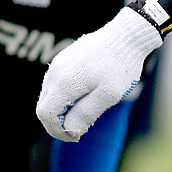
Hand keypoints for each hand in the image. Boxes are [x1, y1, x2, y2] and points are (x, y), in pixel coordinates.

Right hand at [36, 7, 161, 141]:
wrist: (126, 35)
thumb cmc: (120, 65)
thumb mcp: (108, 95)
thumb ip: (86, 114)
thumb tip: (70, 130)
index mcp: (64, 82)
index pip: (46, 114)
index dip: (57, 130)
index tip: (76, 136)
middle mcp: (55, 72)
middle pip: (45, 105)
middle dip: (59, 121)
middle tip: (83, 127)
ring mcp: (58, 63)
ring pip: (50, 94)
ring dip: (63, 108)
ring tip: (88, 110)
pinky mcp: (64, 58)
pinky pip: (57, 83)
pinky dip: (66, 95)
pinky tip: (87, 95)